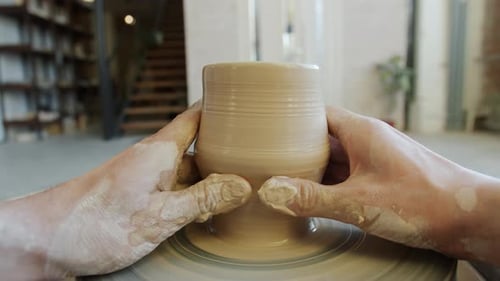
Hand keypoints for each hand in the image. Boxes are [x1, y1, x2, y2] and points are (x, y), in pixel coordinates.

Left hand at [0, 104, 251, 278]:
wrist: (48, 240)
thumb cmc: (96, 222)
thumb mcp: (158, 215)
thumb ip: (202, 199)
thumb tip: (243, 185)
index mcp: (160, 152)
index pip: (196, 118)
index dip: (220, 108)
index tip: (245, 104)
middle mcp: (155, 161)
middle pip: (199, 148)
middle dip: (226, 153)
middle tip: (260, 160)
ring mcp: (147, 181)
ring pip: (189, 174)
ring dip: (212, 181)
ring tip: (244, 190)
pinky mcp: (140, 200)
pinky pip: (176, 193)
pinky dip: (195, 200)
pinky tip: (210, 214)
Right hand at [259, 106, 499, 264]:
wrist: (472, 217)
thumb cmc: (424, 201)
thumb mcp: (360, 202)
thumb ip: (313, 198)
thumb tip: (271, 192)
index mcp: (361, 131)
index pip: (317, 114)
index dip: (292, 122)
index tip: (268, 133)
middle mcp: (368, 141)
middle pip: (323, 138)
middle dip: (298, 150)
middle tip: (269, 163)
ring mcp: (378, 160)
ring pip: (337, 159)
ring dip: (315, 170)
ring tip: (286, 181)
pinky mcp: (386, 179)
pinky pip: (350, 176)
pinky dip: (332, 184)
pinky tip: (318, 198)